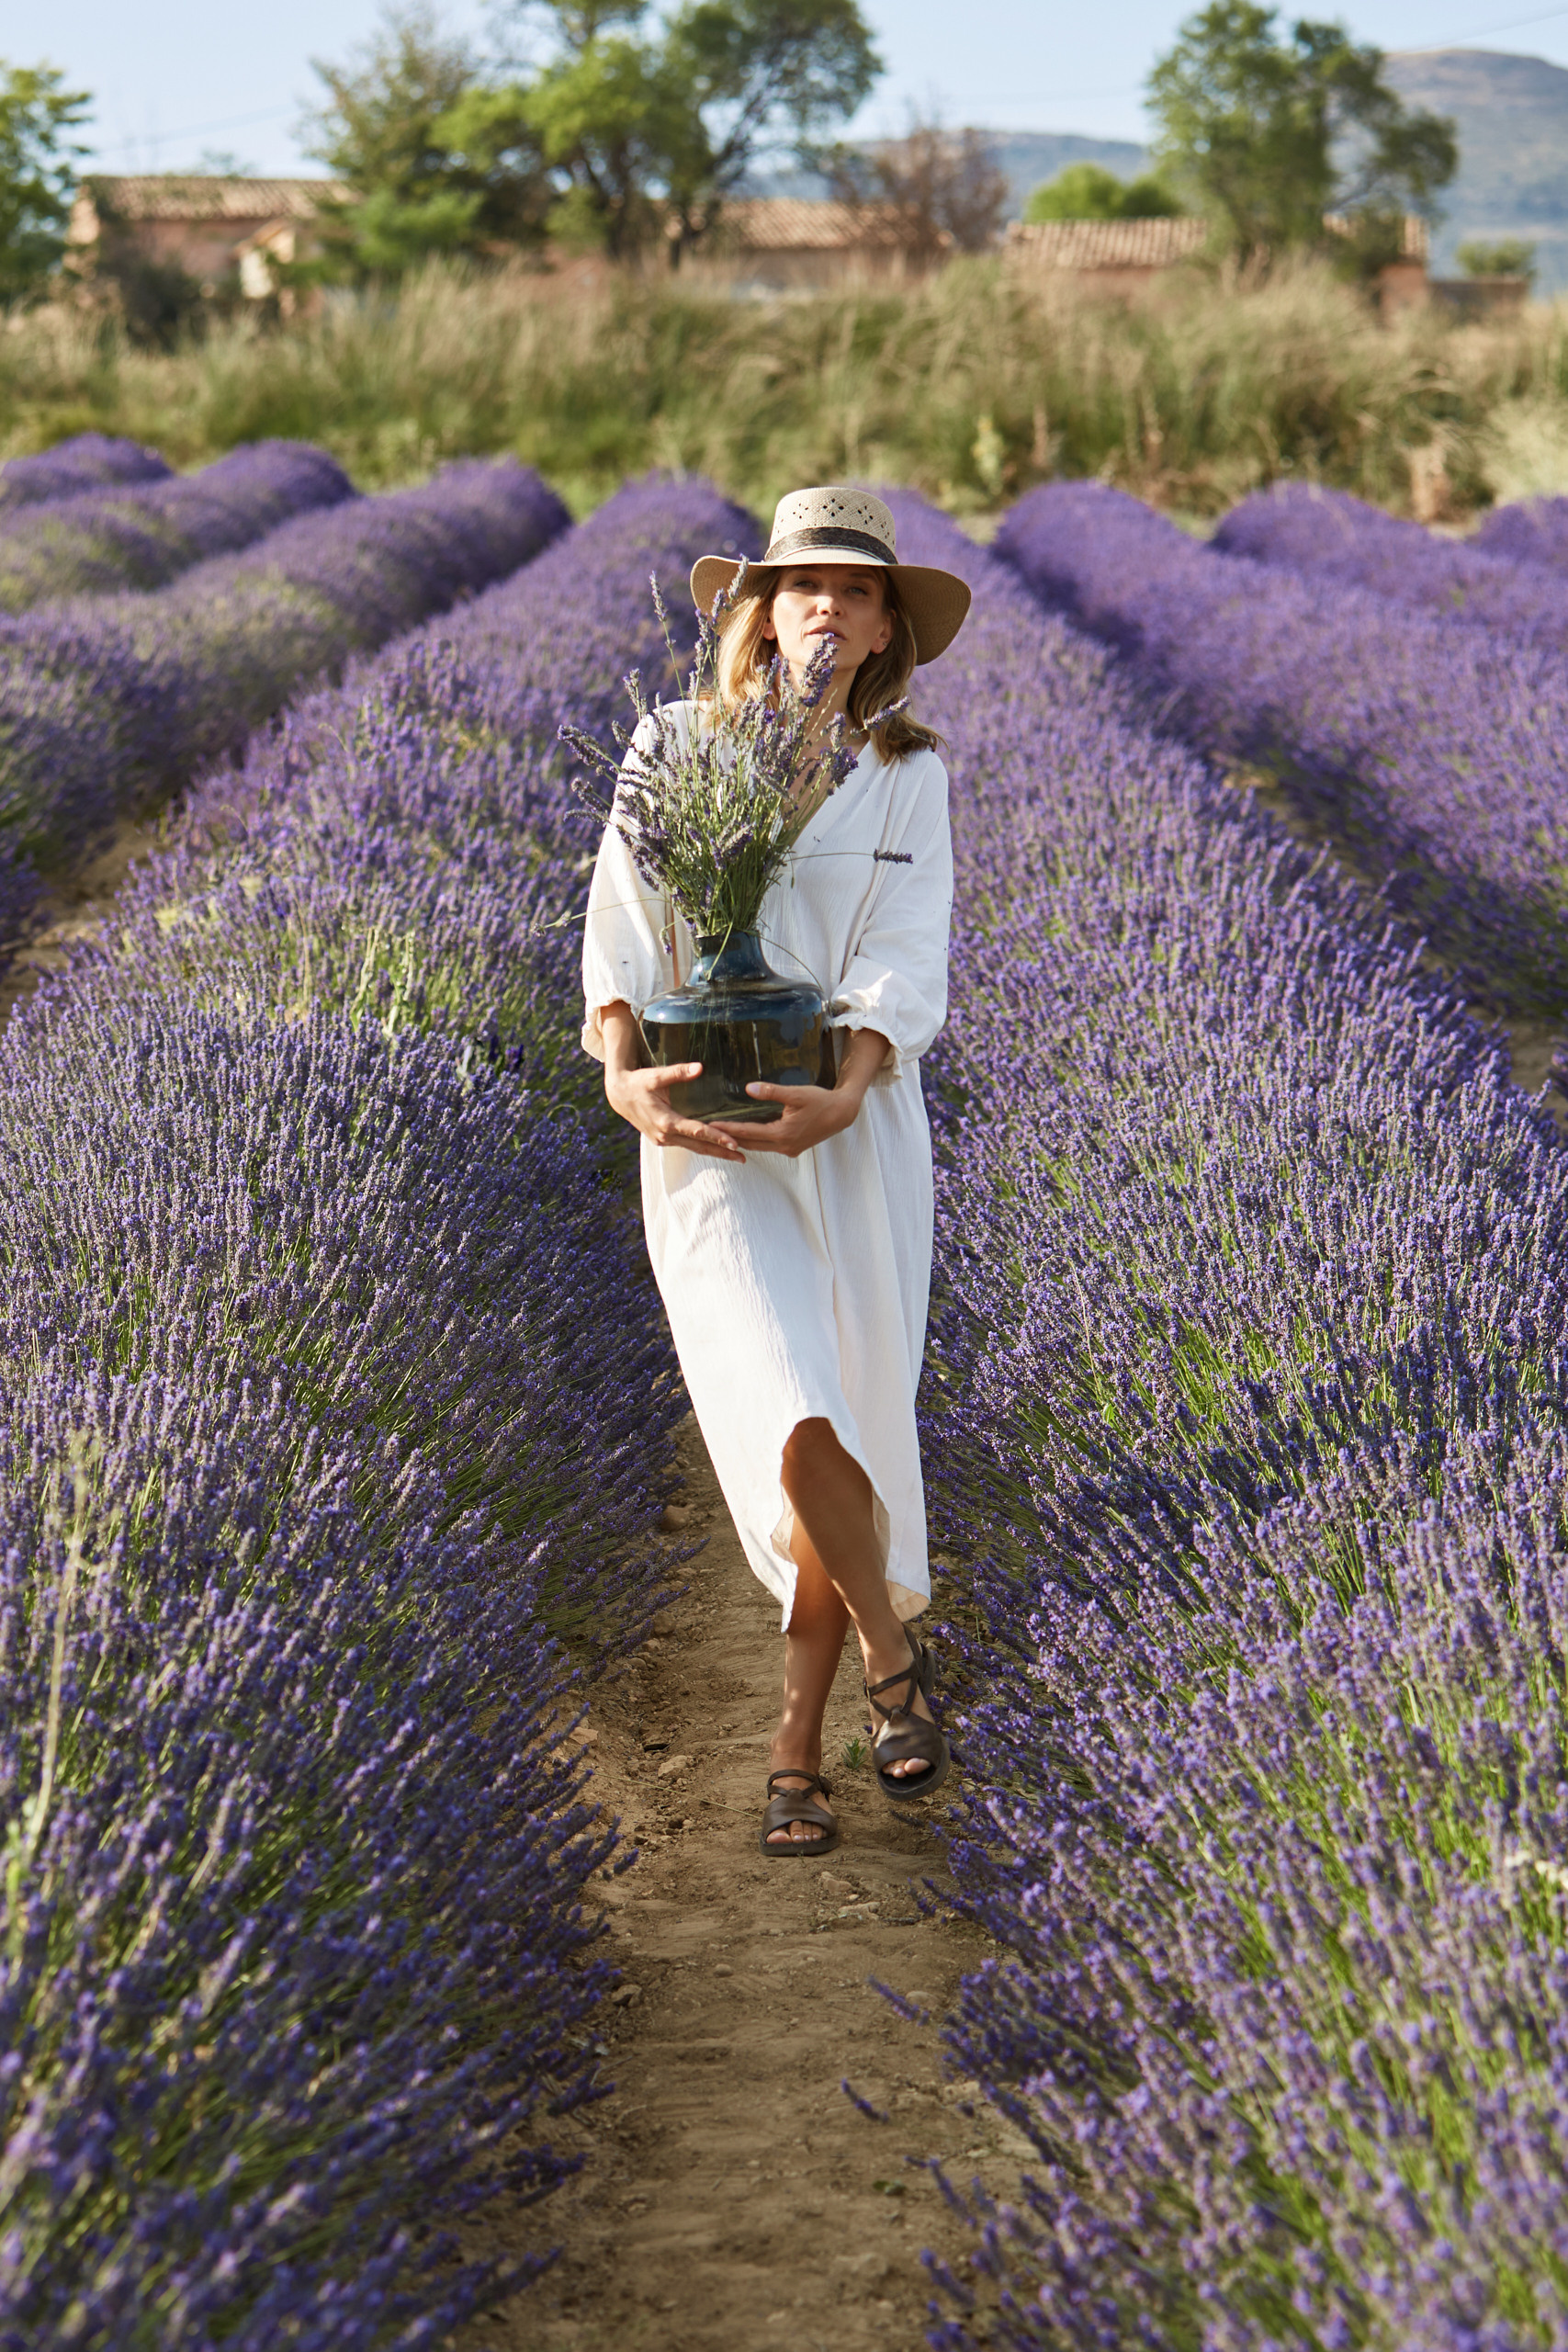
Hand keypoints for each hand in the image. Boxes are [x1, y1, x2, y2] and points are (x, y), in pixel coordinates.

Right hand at [604, 1060, 747, 1161]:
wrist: (619, 1095)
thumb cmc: (638, 1083)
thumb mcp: (656, 1076)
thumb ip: (678, 1072)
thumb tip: (700, 1067)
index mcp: (665, 1122)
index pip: (697, 1131)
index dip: (717, 1137)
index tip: (734, 1143)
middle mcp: (665, 1136)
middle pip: (699, 1146)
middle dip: (722, 1153)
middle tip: (743, 1158)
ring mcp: (663, 1140)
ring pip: (694, 1148)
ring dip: (714, 1153)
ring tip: (736, 1156)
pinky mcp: (662, 1140)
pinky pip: (686, 1145)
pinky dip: (702, 1147)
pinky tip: (716, 1148)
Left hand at [710, 1078, 861, 1157]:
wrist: (842, 1113)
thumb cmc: (820, 1101)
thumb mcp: (795, 1093)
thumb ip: (771, 1092)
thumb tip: (748, 1088)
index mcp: (782, 1134)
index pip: (748, 1133)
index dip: (728, 1128)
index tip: (710, 1125)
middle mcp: (784, 1146)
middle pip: (749, 1144)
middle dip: (729, 1138)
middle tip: (709, 1132)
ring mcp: (789, 1149)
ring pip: (758, 1147)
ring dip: (741, 1141)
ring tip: (722, 1134)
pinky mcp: (793, 1148)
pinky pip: (768, 1146)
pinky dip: (755, 1141)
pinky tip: (746, 1134)